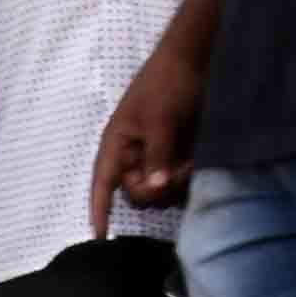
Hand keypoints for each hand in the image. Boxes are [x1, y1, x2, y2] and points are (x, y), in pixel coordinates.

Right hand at [92, 42, 204, 227]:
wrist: (197, 59)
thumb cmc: (167, 82)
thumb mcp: (160, 119)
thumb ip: (157, 155)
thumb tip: (156, 187)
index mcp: (118, 144)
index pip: (103, 184)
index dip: (99, 210)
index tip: (99, 238)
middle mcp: (134, 154)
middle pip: (137, 193)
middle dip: (156, 190)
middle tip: (177, 172)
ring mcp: (157, 155)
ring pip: (161, 190)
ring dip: (175, 185)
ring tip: (190, 163)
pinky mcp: (178, 154)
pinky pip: (178, 180)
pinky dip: (187, 178)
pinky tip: (196, 162)